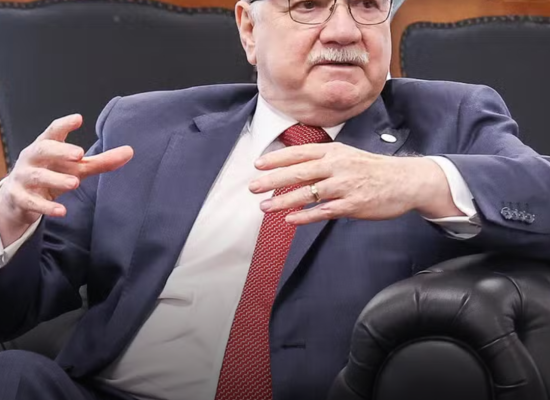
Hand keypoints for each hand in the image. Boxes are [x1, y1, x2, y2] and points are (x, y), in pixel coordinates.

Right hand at [0, 114, 132, 244]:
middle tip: (79, 154)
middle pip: (43, 150)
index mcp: (46, 146)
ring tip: (75, 183)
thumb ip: (101, 161)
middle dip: (60, 151)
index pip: (53, 132)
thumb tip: (130, 151)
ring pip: (38, 176)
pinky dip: (46, 207)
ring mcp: (24, 178)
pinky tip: (62, 211)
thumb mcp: (76, 167)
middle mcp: (32, 158)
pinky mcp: (19, 197)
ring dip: (56, 179)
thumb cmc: (52, 173)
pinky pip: (32, 202)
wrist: (18, 197)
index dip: (64, 124)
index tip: (78, 118)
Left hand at [249, 142, 460, 224]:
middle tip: (253, 187)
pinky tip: (290, 220)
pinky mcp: (353, 205)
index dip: (277, 158)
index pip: (300, 152)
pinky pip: (324, 211)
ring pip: (308, 193)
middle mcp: (337, 166)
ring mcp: (345, 186)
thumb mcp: (348, 155)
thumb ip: (323, 158)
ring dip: (283, 201)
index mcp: (334, 151)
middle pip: (299, 172)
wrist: (406, 180)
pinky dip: (305, 216)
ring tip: (265, 208)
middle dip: (272, 180)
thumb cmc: (373, 169)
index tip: (257, 164)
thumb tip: (295, 165)